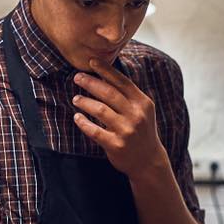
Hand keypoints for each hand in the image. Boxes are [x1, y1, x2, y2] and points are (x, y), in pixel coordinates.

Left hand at [72, 60, 166, 176]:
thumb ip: (128, 94)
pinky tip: (77, 117)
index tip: (91, 62)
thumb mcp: (142, 110)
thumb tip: (105, 74)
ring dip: (84, 102)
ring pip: (100, 110)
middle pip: (108, 93)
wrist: (148, 160)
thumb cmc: (141, 131)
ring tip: (76, 98)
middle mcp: (136, 115)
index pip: (122, 81)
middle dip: (90, 83)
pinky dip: (83, 123)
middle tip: (77, 78)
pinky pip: (94, 131)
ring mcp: (126, 131)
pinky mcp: (116, 145)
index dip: (105, 70)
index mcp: (143, 103)